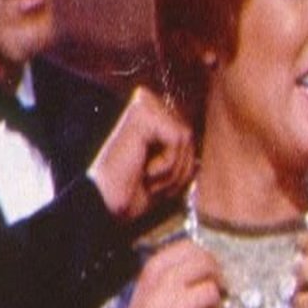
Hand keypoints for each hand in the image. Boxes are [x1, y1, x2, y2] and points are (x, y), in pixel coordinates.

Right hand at [88, 87, 193, 220]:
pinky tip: (144, 169)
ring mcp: (143, 104)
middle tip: (150, 180)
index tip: (152, 178)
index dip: (181, 165)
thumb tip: (202, 157)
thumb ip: (185, 157)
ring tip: (146, 175)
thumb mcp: (169, 173)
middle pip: (189, 135)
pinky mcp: (142, 113)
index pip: (188, 136)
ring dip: (172, 168)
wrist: (105, 205)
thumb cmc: (133, 191)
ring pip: (185, 137)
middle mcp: (146, 101)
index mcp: (150, 112)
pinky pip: (177, 138)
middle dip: (178, 167)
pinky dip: (166, 163)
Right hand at [97, 240, 220, 307]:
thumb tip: (205, 266)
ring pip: (213, 292)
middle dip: (217, 275)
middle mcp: (163, 287)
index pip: (188, 248)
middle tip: (219, 287)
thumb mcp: (146, 297)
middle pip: (206, 263)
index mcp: (151, 274)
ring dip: (214, 305)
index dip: (206, 256)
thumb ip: (170, 279)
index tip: (209, 267)